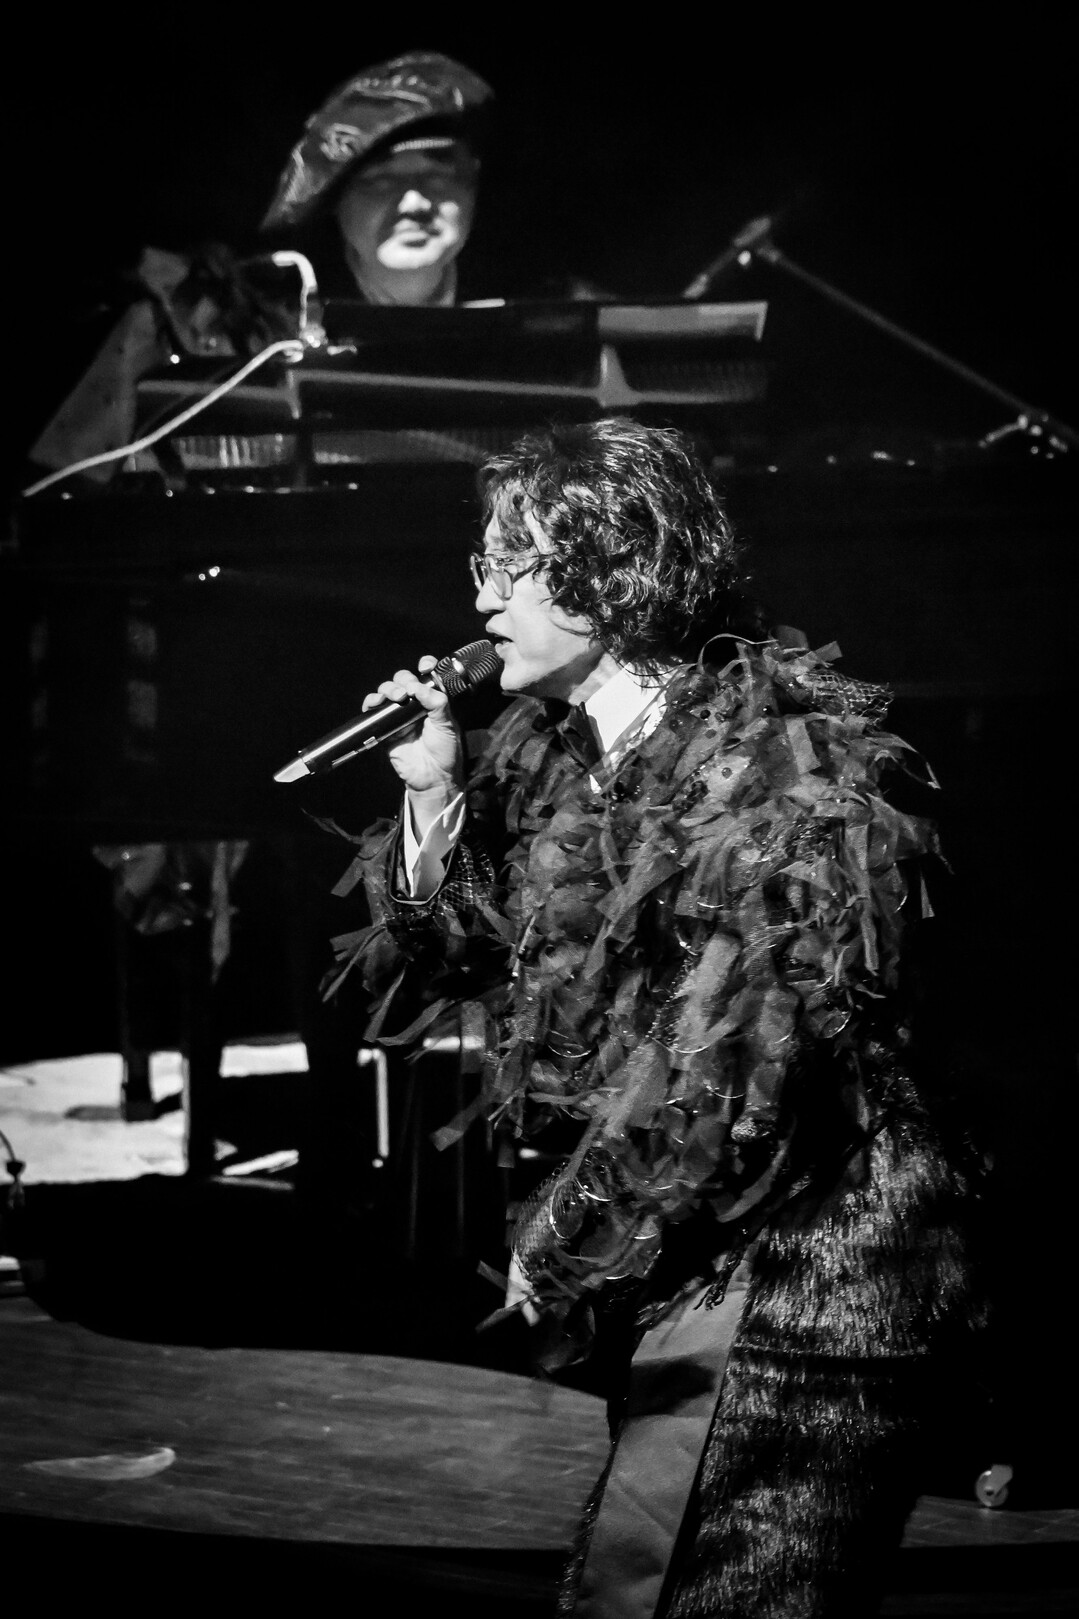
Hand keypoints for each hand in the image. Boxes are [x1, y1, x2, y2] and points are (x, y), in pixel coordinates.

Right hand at [361, 654, 463, 796]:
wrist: (433, 777)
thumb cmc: (445, 751)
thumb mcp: (447, 724)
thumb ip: (436, 702)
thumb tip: (419, 686)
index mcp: (432, 700)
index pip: (425, 676)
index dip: (424, 666)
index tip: (425, 666)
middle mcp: (414, 704)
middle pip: (402, 680)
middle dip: (403, 680)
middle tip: (408, 691)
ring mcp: (398, 715)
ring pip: (387, 691)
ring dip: (388, 689)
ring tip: (397, 698)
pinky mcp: (384, 728)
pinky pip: (372, 710)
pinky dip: (371, 702)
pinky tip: (376, 703)